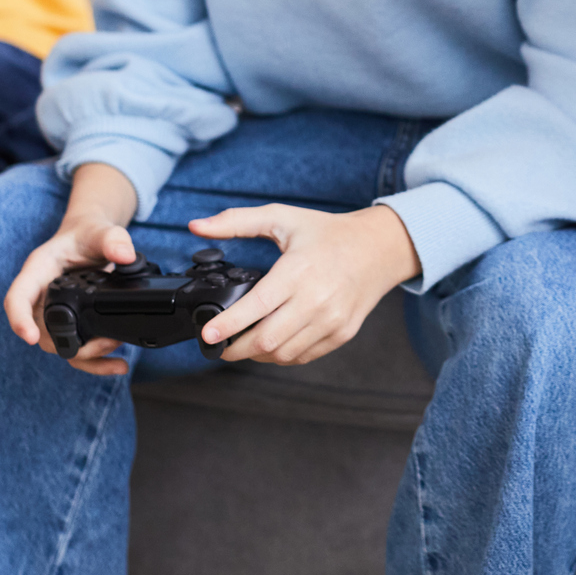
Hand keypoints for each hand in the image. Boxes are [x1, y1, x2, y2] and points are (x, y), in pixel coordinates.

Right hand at [3, 209, 139, 376]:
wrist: (93, 239)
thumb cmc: (87, 234)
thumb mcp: (100, 230)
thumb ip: (112, 239)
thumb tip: (125, 255)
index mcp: (38, 271)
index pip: (18, 298)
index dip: (19, 319)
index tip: (30, 337)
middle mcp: (41, 296)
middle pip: (40, 331)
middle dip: (68, 344)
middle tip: (105, 343)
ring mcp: (55, 313)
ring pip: (59, 346)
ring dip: (87, 358)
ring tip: (117, 358)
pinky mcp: (72, 324)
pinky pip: (77, 348)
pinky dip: (96, 362)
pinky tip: (118, 366)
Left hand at [189, 204, 418, 365]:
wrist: (379, 248)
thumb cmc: (327, 233)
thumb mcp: (282, 217)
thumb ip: (236, 221)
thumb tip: (196, 226)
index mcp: (299, 270)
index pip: (256, 307)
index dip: (227, 325)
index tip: (207, 335)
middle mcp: (317, 299)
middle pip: (266, 340)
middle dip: (235, 348)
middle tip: (219, 345)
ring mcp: (332, 320)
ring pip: (283, 354)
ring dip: (256, 355)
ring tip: (243, 345)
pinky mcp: (342, 334)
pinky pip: (303, 356)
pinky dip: (281, 356)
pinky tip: (271, 344)